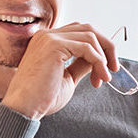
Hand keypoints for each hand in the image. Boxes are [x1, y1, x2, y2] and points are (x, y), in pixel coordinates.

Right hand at [1, 23, 119, 119]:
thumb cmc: (41, 99)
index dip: (97, 49)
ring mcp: (49, 38)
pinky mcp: (54, 45)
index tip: (104, 70)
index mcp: (47, 41)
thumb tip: (98, 59)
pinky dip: (98, 61)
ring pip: (90, 36)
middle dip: (106, 47)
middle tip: (113, 68)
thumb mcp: (68, 78)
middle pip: (88, 29)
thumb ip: (81, 65)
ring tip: (103, 78)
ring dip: (103, 57)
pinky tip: (100, 77)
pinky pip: (87, 47)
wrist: (23, 109)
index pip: (80, 33)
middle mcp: (47, 35)